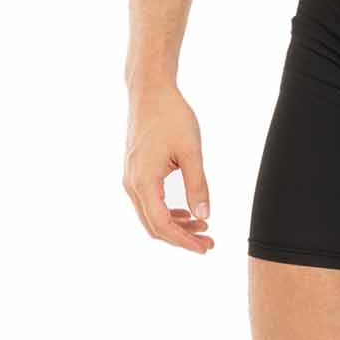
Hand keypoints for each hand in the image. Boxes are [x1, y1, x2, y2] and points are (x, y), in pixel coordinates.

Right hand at [123, 84, 212, 253]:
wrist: (150, 92)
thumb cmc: (172, 116)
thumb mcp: (191, 151)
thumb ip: (198, 185)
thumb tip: (205, 215)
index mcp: (144, 181)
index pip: (162, 224)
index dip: (184, 240)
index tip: (205, 247)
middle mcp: (132, 184)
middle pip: (154, 226)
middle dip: (182, 238)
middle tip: (209, 243)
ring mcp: (131, 179)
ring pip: (151, 216)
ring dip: (176, 227)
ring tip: (203, 228)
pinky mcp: (135, 173)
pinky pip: (149, 203)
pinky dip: (167, 213)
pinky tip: (186, 213)